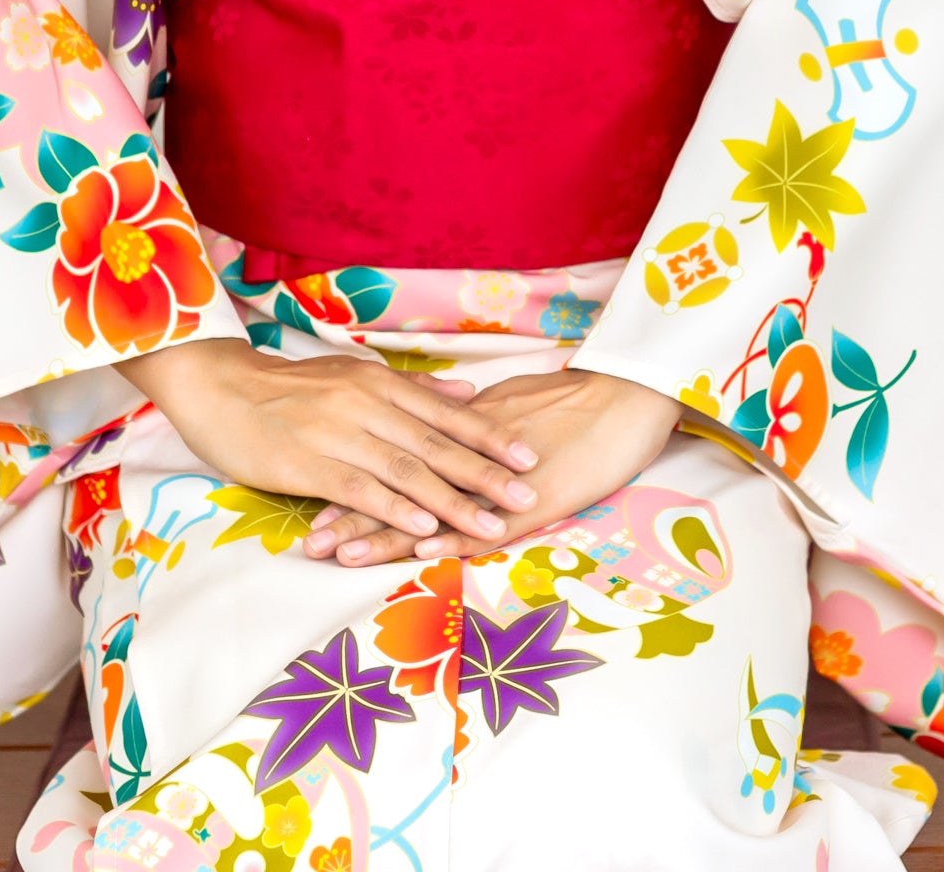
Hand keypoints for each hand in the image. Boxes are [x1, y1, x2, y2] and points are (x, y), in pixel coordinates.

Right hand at [116, 336, 541, 548]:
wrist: (221, 387)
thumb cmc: (292, 388)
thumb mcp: (356, 377)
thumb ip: (412, 390)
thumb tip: (466, 394)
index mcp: (382, 384)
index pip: (448, 415)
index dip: (490, 437)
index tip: (529, 456)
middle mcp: (369, 406)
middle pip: (437, 444)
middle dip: (485, 473)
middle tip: (526, 496)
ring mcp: (339, 434)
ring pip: (406, 470)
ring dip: (451, 501)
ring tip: (488, 524)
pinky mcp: (307, 463)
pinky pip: (359, 488)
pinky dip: (394, 509)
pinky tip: (422, 528)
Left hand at [303, 368, 678, 566]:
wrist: (635, 391)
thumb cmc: (586, 401)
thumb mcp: (523, 407)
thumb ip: (483, 424)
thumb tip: (451, 431)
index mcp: (473, 431)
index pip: (405, 459)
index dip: (362, 481)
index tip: (318, 500)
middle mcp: (478, 454)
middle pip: (408, 485)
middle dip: (355, 514)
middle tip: (309, 540)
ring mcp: (507, 478)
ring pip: (438, 507)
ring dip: (387, 532)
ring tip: (340, 553)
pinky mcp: (541, 497)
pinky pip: (493, 520)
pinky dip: (457, 536)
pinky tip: (423, 551)